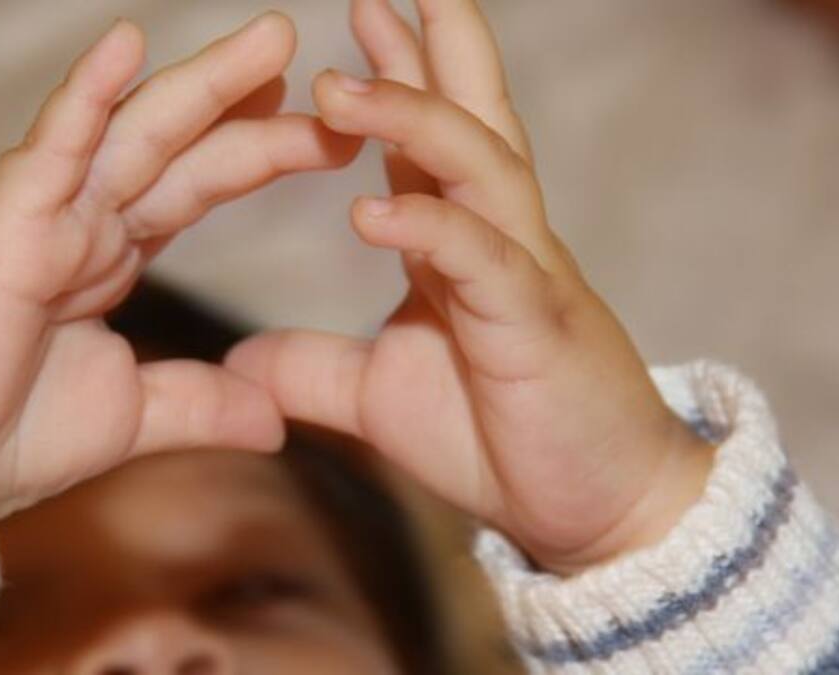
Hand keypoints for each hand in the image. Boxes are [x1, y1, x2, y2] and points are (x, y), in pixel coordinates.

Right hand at [0, 13, 361, 582]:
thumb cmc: (7, 440)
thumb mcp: (135, 416)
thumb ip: (202, 405)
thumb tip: (277, 421)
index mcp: (110, 253)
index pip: (198, 183)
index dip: (259, 151)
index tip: (329, 130)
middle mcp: (82, 222)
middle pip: (177, 142)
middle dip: (241, 94)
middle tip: (301, 44)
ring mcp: (43, 219)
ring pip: (131, 131)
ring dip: (199, 81)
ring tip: (272, 38)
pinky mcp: (3, 232)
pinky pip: (50, 152)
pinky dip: (86, 97)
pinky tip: (127, 43)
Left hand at [227, 0, 713, 573]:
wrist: (596, 510)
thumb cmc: (505, 440)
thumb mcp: (384, 397)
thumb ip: (317, 369)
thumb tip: (242, 361)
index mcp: (466, 249)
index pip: (431, 145)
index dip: (398, 78)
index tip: (359, 17)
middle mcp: (501, 242)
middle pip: (471, 122)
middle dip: (432, 49)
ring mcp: (525, 276)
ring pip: (478, 170)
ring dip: (413, 120)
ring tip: (339, 85)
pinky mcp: (536, 327)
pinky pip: (482, 261)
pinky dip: (430, 230)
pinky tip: (372, 211)